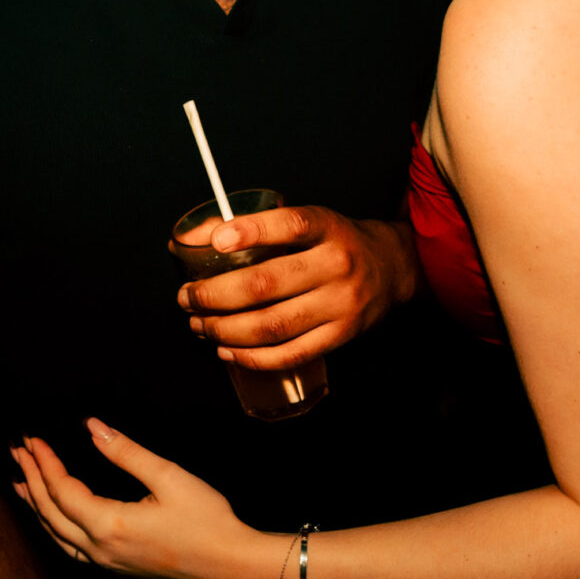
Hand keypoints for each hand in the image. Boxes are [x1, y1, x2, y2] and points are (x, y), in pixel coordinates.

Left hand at [9, 420, 279, 578]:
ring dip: (37, 508)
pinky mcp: (119, 572)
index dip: (44, 463)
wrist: (232, 568)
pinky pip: (72, 550)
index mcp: (108, 526)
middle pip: (50, 514)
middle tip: (17, 453)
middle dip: (31, 481)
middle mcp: (100, 551)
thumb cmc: (207, 522)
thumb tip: (92, 428)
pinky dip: (56, 529)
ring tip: (22, 488)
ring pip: (57, 537)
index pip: (61, 490)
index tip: (31, 439)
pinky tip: (58, 521)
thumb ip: (125, 452)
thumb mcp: (168, 477)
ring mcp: (108, 566)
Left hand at [173, 206, 417, 369]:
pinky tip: (228, 350)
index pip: (289, 225)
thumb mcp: (308, 221)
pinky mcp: (341, 336)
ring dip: (225, 330)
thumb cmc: (335, 243)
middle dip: (214, 295)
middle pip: (266, 284)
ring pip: (272, 325)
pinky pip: (290, 354)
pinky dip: (252, 357)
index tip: (216, 240)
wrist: (392, 268)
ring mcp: (340, 304)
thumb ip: (257, 227)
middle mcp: (336, 265)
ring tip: (199, 325)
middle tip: (186, 297)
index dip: (251, 231)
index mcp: (327, 228)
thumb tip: (194, 238)